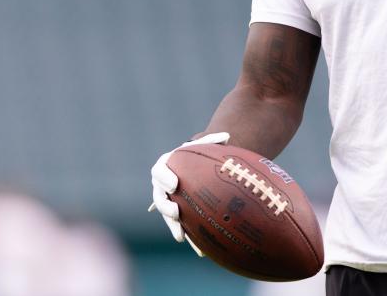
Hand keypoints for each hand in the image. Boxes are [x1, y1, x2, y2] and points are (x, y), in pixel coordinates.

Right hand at [149, 132, 229, 254]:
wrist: (197, 168)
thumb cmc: (197, 154)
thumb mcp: (202, 146)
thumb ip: (212, 140)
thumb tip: (227, 137)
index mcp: (164, 167)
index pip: (159, 172)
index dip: (164, 178)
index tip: (175, 184)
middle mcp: (162, 186)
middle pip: (159, 198)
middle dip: (165, 207)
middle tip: (175, 212)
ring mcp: (168, 202)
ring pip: (167, 216)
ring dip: (172, 226)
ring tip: (180, 235)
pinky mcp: (178, 215)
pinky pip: (180, 226)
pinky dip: (188, 237)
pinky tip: (199, 250)